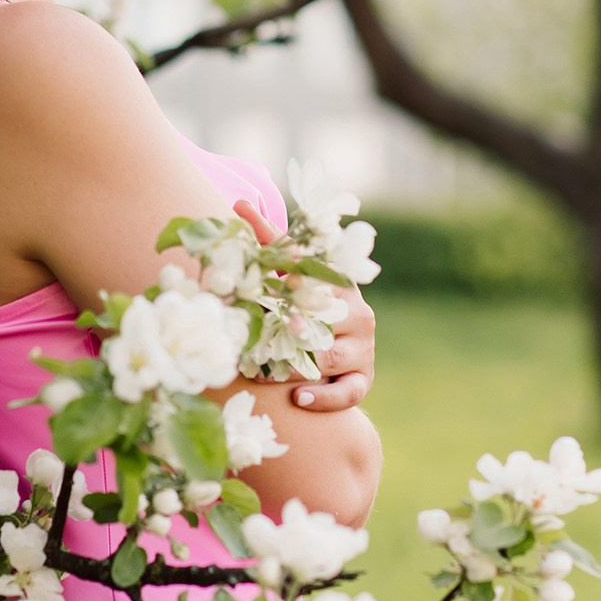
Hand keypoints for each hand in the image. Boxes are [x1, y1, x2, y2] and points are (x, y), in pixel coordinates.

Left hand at [232, 197, 374, 411]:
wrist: (341, 348)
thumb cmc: (307, 305)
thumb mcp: (294, 275)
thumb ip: (270, 243)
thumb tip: (237, 202)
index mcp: (340, 283)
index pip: (315, 268)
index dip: (289, 261)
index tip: (276, 266)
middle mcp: (357, 313)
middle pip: (323, 319)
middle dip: (287, 327)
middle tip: (253, 336)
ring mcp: (363, 348)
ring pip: (329, 357)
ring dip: (295, 366)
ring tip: (264, 374)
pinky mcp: (363, 379)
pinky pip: (346, 392)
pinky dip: (322, 397)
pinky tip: (297, 398)